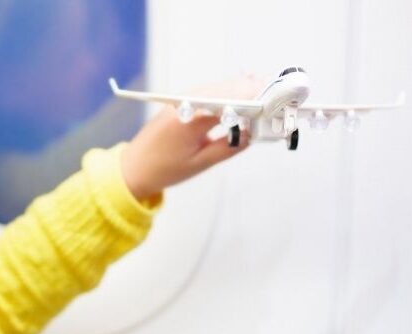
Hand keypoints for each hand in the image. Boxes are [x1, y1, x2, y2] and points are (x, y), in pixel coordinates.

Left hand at [120, 74, 262, 200]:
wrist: (133, 168)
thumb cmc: (162, 169)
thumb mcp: (200, 163)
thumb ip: (229, 148)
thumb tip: (252, 134)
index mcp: (189, 119)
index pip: (228, 102)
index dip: (255, 99)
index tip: (274, 102)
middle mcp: (185, 103)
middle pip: (228, 88)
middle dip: (254, 91)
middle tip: (278, 100)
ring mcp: (182, 98)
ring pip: (220, 87)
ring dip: (243, 91)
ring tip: (266, 99)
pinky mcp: (182, 100)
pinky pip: (211, 92)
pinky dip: (229, 94)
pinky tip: (243, 99)